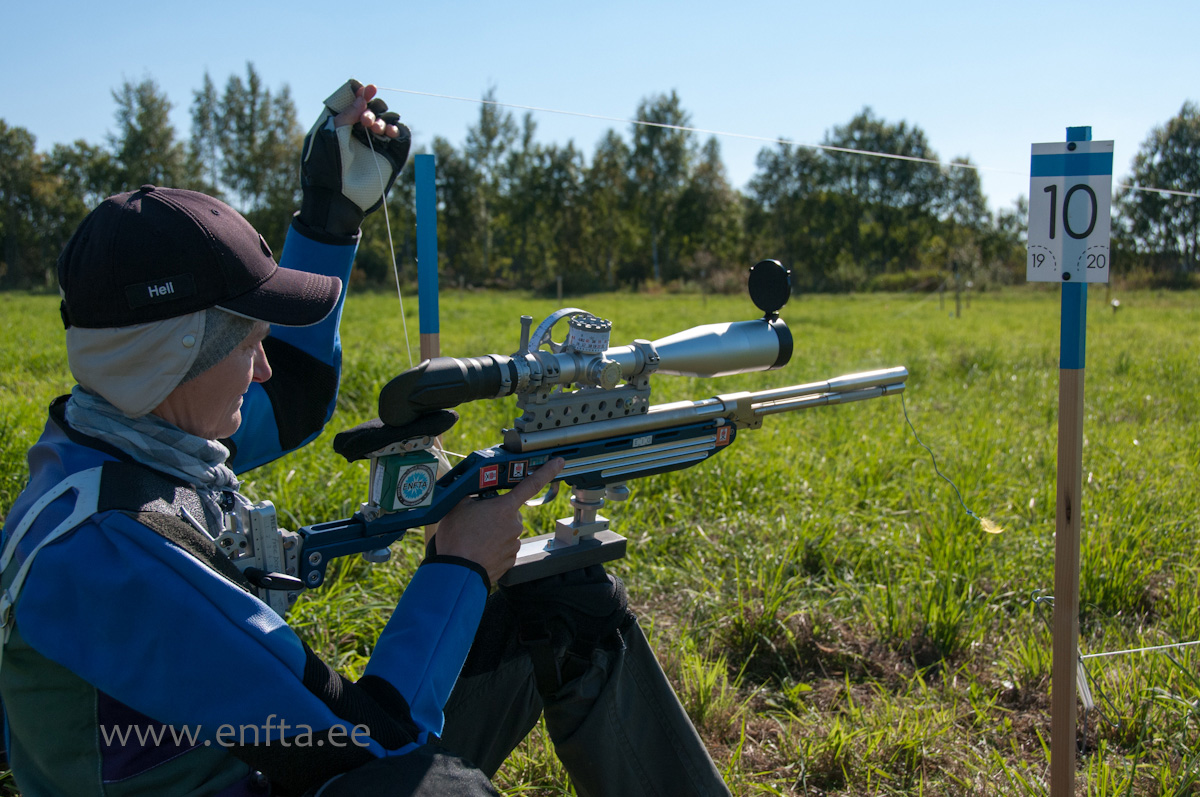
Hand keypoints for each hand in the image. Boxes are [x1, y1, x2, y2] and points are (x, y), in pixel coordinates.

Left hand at [298, 79, 411, 237]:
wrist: (337, 201)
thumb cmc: (324, 171)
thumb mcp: (329, 137)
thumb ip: (345, 116)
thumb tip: (361, 97)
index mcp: (340, 125)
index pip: (353, 101)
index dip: (360, 92)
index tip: (369, 88)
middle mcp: (358, 132)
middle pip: (372, 108)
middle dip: (372, 108)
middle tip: (366, 121)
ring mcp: (374, 144)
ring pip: (387, 120)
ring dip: (384, 119)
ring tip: (377, 130)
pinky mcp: (389, 157)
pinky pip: (400, 137)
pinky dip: (398, 130)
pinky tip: (390, 133)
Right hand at [432, 458, 564, 585]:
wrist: (457, 572)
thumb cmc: (457, 539)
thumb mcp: (457, 507)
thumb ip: (472, 495)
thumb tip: (474, 493)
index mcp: (504, 507)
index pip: (530, 484)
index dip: (546, 471)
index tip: (558, 463)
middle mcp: (514, 525)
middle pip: (509, 513)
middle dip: (496, 514)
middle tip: (476, 523)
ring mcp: (514, 544)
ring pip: (506, 532)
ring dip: (494, 533)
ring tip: (474, 539)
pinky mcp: (510, 560)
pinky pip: (504, 548)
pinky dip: (494, 548)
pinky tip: (480, 550)